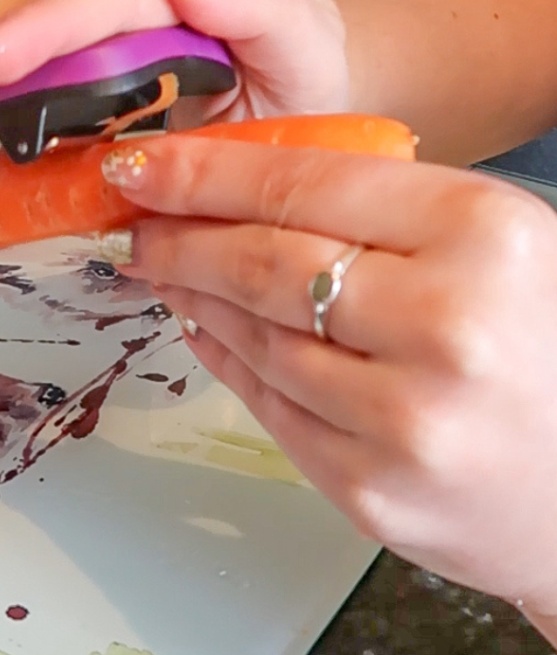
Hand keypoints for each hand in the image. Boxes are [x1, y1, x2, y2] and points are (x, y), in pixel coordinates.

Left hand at [97, 136, 556, 624]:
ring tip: (162, 266)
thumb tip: (228, 185)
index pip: (300, 184)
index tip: (141, 165)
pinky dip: (223, 355)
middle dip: (178, 235)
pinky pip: (266, 403)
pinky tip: (203, 324)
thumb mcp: (482, 234)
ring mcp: (405, 418)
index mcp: (479, 232)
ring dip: (191, 293)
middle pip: (262, 262)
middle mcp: (446, 324)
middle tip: (137, 220)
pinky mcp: (372, 489)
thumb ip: (372, 203)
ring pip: (253, 334)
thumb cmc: (541, 335)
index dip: (200, 172)